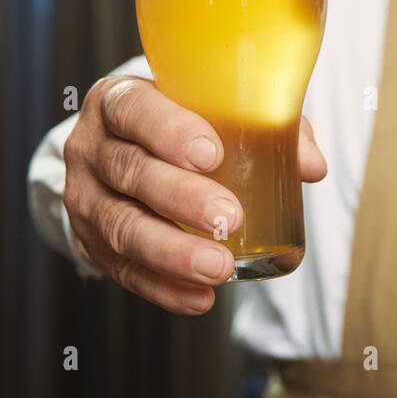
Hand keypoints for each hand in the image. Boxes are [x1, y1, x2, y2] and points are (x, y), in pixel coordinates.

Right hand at [62, 76, 327, 314]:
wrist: (120, 149)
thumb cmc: (179, 122)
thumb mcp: (211, 109)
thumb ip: (264, 126)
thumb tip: (311, 166)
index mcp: (117, 100)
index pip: (135, 110)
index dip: (169, 131)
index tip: (211, 154)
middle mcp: (92, 147)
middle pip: (130, 172)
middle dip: (181, 198)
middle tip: (229, 217)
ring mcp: (85, 197)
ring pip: (122, 227)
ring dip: (172, 252)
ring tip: (218, 267)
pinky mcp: (89, 241)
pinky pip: (122, 270)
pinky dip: (163, 287)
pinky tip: (199, 297)